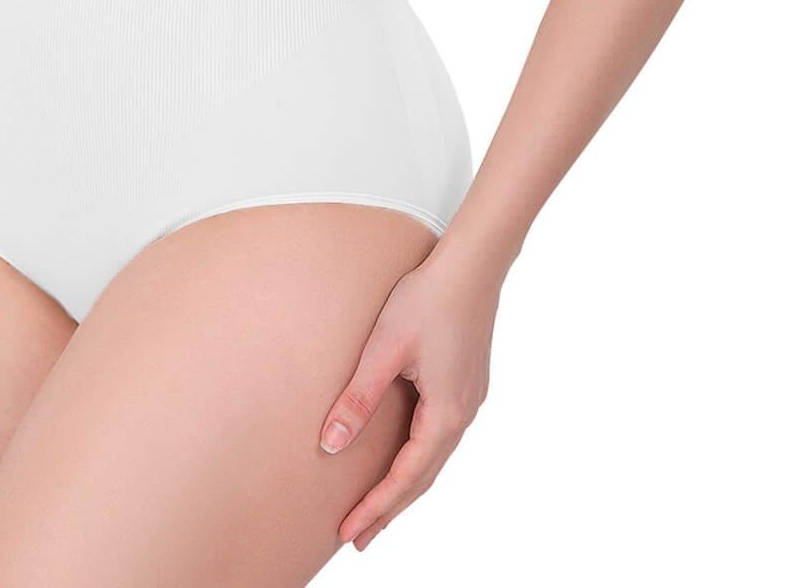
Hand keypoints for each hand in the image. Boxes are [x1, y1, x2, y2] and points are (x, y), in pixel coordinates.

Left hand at [319, 244, 500, 550]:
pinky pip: (440, 436)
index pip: (406, 477)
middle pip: (423, 477)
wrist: (472, 265)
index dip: (376, 507)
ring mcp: (468, 400)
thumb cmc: (427, 299)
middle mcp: (463, 414)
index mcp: (445, 414)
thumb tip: (330, 446)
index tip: (349, 533)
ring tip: (376, 507)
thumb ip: (358, 398)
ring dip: (404, 485)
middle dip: (390, 508)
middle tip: (357, 537)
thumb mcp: (384, 348)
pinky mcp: (467, 385)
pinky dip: (418, 458)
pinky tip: (403, 457)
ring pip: (433, 458)